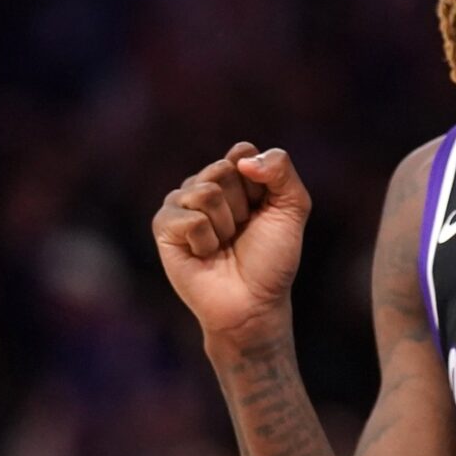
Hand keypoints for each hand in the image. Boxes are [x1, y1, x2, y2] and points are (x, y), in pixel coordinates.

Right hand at [153, 144, 310, 350]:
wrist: (253, 303)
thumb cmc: (271, 259)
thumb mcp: (292, 208)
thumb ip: (281, 169)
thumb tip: (242, 160)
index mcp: (233, 176)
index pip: (242, 152)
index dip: (259, 185)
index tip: (262, 211)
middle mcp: (204, 184)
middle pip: (223, 170)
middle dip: (241, 207)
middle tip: (240, 233)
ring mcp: (180, 204)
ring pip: (205, 192)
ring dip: (224, 226)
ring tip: (223, 245)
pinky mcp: (163, 226)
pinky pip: (189, 218)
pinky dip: (205, 241)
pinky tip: (204, 254)